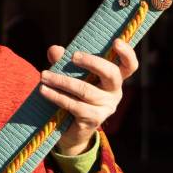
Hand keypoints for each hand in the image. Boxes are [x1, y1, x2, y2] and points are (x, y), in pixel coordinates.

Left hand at [38, 39, 138, 154]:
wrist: (70, 130)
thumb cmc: (72, 95)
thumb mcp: (69, 75)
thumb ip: (63, 61)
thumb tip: (55, 50)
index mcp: (113, 79)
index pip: (129, 66)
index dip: (127, 53)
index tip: (116, 42)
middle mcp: (114, 92)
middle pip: (111, 73)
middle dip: (92, 62)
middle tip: (73, 56)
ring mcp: (106, 107)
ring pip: (86, 90)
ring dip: (62, 81)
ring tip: (44, 76)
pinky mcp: (94, 119)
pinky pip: (75, 105)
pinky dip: (57, 96)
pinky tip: (44, 91)